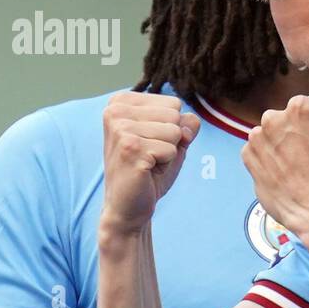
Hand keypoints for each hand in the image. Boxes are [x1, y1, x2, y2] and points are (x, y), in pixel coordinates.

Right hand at [101, 92, 199, 233]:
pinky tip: (146, 171)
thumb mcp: (172, 141)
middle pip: (175, 115)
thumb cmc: (149, 171)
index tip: (150, 144)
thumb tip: (192, 119)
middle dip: (171, 140)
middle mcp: (115, 110)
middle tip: (150, 156)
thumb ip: (186, 124)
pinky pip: (171, 149)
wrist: (128, 205)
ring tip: (148, 163)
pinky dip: (166, 164)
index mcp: (121, 102)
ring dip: (168, 152)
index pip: (173, 103)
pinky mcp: (130, 147)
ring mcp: (121, 128)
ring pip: (175, 131)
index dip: (171, 128)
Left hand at [241, 95, 308, 233]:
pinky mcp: (248, 158)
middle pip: (288, 119)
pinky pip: (259, 153)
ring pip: (272, 135)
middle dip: (298, 132)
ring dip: (282, 145)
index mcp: (300, 107)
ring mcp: (257, 139)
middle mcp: (273, 118)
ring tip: (298, 167)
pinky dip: (269, 160)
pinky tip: (285, 173)